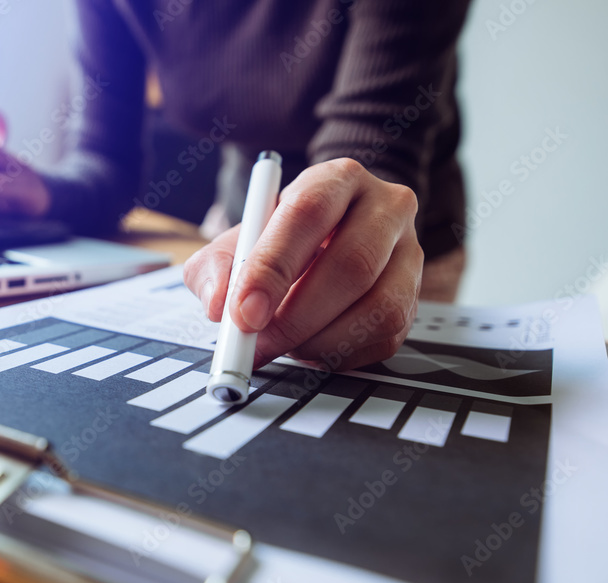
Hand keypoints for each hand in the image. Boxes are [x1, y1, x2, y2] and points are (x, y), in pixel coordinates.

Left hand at [184, 158, 422, 370]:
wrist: (322, 247)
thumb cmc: (277, 243)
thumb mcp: (235, 244)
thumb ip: (215, 268)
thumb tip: (219, 306)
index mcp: (336, 180)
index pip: (308, 214)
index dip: (273, 268)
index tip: (243, 313)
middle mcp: (385, 207)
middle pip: (351, 264)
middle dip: (296, 317)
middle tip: (258, 345)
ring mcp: (410, 253)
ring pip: (377, 307)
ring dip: (320, 340)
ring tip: (284, 345)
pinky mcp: (415, 296)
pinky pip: (385, 337)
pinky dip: (339, 353)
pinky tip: (311, 346)